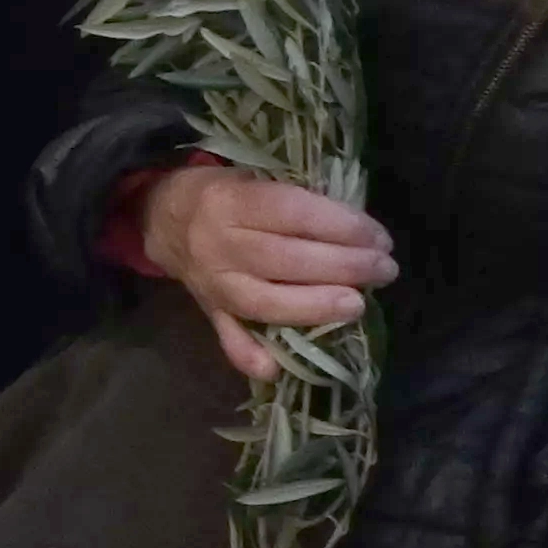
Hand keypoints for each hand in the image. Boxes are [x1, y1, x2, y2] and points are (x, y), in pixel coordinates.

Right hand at [137, 164, 397, 383]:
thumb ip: (297, 204)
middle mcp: (217, 243)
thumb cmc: (227, 195)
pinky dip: (248, 355)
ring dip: (315, 306)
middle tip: (384, 269)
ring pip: (263, 301)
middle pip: (285, 259)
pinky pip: (227, 336)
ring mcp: (210, 282)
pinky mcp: (208, 310)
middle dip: (344, 266)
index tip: (379, 237)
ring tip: (358, 304)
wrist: (163, 217)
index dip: (342, 225)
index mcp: (230, 201)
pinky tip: (275, 368)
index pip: (293, 212)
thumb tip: (357, 231)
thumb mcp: (255, 180)